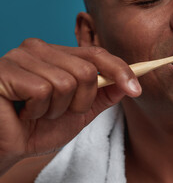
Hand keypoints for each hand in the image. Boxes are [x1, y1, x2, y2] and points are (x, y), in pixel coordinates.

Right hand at [0, 38, 140, 174]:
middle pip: (87, 71)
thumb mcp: (79, 112)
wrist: (7, 146)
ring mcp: (21, 56)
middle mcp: (40, 48)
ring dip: (57, 109)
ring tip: (38, 113)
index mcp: (58, 54)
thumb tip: (129, 83)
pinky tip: (23, 112)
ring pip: (66, 82)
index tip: (136, 89)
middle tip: (58, 112)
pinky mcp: (5, 70)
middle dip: (80, 102)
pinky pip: (42, 90)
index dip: (120, 70)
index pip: (97, 54)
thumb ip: (103, 96)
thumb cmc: (38, 127)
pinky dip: (38, 110)